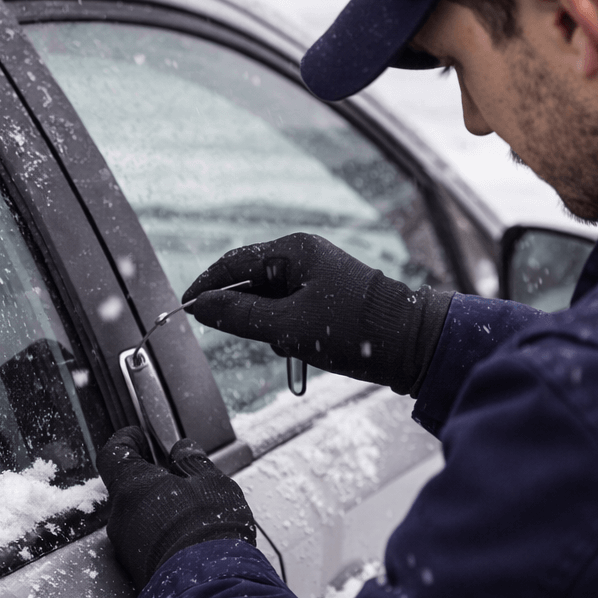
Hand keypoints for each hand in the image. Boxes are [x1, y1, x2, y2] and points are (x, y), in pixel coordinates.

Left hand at [98, 427, 257, 588]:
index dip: (125, 441)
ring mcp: (126, 548)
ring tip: (192, 511)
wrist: (210, 591)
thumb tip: (183, 449)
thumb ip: (194, 463)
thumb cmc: (209, 531)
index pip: (113, 453)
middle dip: (151, 479)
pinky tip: (189, 537)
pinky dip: (162, 535)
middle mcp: (121, 518)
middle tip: (177, 475)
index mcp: (132, 487)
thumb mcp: (212, 484)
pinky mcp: (138, 572)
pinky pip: (146, 543)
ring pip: (137, 518)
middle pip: (127, 488)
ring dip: (158, 510)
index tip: (139, 436)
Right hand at [182, 233, 452, 395]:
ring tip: (289, 345)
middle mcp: (305, 256)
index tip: (184, 307)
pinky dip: (286, 330)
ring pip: (270, 300)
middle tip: (248, 338)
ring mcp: (318, 275)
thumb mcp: (286, 327)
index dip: (205, 287)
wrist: (412, 345)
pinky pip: (291, 310)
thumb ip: (238, 316)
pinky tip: (301, 347)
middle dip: (246, 314)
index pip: (233, 264)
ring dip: (268, 326)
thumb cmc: (352, 331)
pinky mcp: (329, 297)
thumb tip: (199, 307)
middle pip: (251, 282)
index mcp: (294, 250)